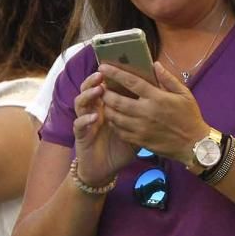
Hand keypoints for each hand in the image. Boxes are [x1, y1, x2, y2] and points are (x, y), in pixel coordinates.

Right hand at [71, 71, 135, 187]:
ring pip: (81, 103)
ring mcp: (86, 121)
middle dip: (96, 80)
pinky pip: (79, 125)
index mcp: (107, 106)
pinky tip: (94, 117)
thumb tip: (155, 97)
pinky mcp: (81, 135)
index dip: (109, 77)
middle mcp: (94, 110)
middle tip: (103, 72)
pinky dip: (85, 120)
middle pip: (90, 89)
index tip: (117, 66)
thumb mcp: (136, 130)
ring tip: (99, 90)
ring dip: (88, 95)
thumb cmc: (121, 148)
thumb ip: (143, 114)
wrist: (105, 169)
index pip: (106, 86)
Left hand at [98, 62, 210, 167]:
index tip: (103, 66)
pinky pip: (120, 131)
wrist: (194, 144)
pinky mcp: (140, 140)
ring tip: (105, 102)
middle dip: (105, 93)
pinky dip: (114, 124)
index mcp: (157, 98)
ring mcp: (142, 128)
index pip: (131, 82)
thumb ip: (168, 79)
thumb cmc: (190, 117)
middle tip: (101, 88)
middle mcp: (146, 112)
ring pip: (115, 117)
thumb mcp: (184, 94)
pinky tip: (113, 119)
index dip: (115, 73)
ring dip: (107, 108)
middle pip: (117, 101)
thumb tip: (155, 64)